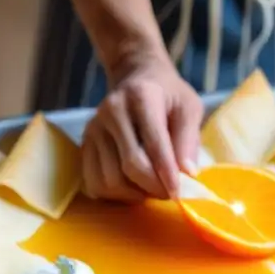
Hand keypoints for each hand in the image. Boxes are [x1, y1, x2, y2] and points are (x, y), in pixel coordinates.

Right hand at [82, 54, 203, 201]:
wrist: (136, 78)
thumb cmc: (168, 96)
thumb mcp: (189, 108)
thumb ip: (188, 139)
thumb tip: (187, 174)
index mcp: (141, 97)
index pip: (153, 143)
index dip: (167, 174)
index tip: (178, 193)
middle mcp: (111, 110)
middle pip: (131, 165)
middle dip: (153, 187)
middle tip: (169, 193)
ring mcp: (94, 128)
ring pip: (111, 180)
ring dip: (135, 193)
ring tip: (152, 187)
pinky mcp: (85, 143)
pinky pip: (95, 183)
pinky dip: (115, 195)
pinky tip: (132, 187)